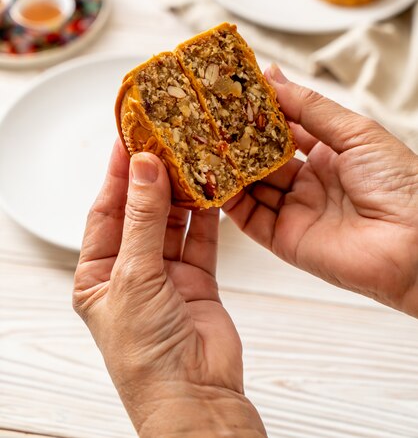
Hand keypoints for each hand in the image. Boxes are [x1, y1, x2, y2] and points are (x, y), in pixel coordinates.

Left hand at [73, 141, 265, 436]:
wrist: (195, 396)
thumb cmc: (145, 353)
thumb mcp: (134, 277)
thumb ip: (142, 220)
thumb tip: (144, 168)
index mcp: (97, 274)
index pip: (106, 211)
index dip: (118, 174)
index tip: (130, 138)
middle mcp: (130, 270)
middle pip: (141, 211)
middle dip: (152, 177)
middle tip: (165, 139)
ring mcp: (165, 274)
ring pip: (173, 220)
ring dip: (181, 190)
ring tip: (189, 155)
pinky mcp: (197, 279)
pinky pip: (201, 237)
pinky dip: (207, 213)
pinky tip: (211, 187)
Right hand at [224, 65, 417, 317]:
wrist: (416, 244)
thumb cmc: (400, 183)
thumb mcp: (356, 132)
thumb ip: (310, 108)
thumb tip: (272, 76)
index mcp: (329, 153)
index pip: (284, 128)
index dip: (258, 112)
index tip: (230, 93)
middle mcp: (309, 182)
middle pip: (262, 158)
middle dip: (235, 139)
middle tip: (206, 118)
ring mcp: (296, 211)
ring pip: (251, 186)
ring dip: (227, 168)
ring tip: (199, 144)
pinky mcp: (285, 240)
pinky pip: (249, 218)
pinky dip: (228, 201)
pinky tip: (210, 180)